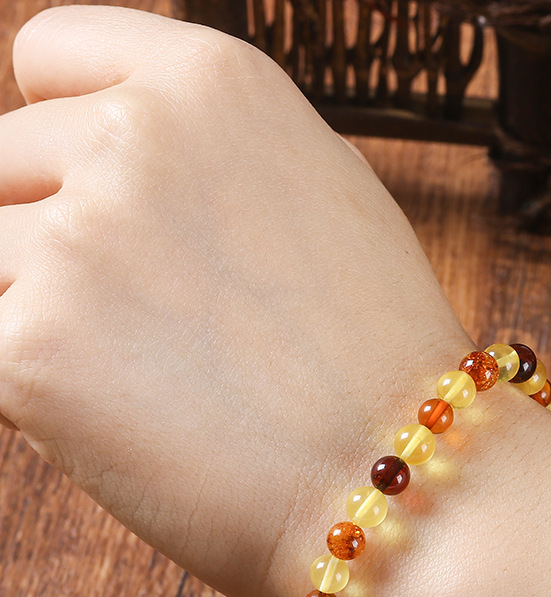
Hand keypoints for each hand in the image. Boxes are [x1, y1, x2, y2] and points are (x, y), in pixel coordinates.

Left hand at [0, 5, 470, 596]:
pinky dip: (36, 387)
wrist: (398, 475)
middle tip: (148, 316)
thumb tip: (112, 148)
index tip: (84, 186)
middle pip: (4, 163)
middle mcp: (135, 138)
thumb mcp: (322, 196)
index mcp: (212, 85)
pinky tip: (128, 419)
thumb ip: (211, 153)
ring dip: (46, 313)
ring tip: (152, 375)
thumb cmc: (372, 353)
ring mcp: (77, 243)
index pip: (51, 54)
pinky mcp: (31, 353)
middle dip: (53, 232)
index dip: (59, 127)